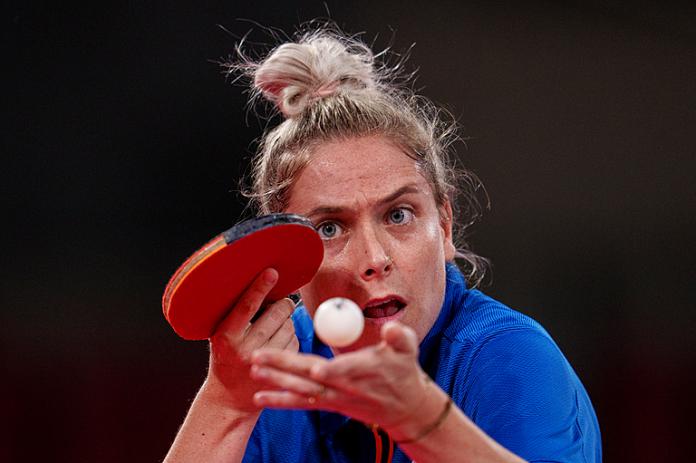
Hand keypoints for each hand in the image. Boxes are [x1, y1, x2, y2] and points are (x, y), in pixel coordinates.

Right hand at [205, 268, 298, 412]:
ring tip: (273, 328)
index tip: (272, 272)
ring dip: (286, 321)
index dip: (260, 288)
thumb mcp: (221, 337)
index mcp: (226, 337)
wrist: (229, 399)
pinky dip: (291, 337)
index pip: (246, 307)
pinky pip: (295, 342)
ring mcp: (265, 361)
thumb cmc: (225, 358)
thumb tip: (263, 286)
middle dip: (282, 304)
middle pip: (276, 314)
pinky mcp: (281, 370)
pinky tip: (279, 343)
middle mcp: (245, 349)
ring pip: (289, 326)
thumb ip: (236, 316)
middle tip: (280, 303)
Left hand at [249, 321, 438, 433]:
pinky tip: (259, 396)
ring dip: (276, 381)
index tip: (318, 368)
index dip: (334, 370)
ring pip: (302, 390)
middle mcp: (346, 387)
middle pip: (312, 377)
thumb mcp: (408, 349)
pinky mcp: (329, 403)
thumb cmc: (404, 371)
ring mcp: (335, 397)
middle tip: (259, 356)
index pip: (348, 371)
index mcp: (366, 370)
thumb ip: (399, 337)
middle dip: (285, 366)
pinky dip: (280, 400)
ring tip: (254, 370)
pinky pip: (301, 403)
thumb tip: (390, 327)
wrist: (404, 409)